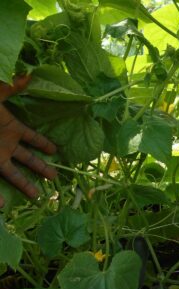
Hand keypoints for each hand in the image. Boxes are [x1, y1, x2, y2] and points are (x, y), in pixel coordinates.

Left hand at [0, 76, 56, 206]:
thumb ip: (9, 88)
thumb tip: (27, 76)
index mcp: (11, 129)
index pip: (32, 138)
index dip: (44, 143)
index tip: (56, 150)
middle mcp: (5, 146)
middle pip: (28, 160)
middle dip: (41, 168)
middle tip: (55, 178)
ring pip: (13, 174)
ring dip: (24, 184)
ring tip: (36, 197)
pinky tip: (1, 204)